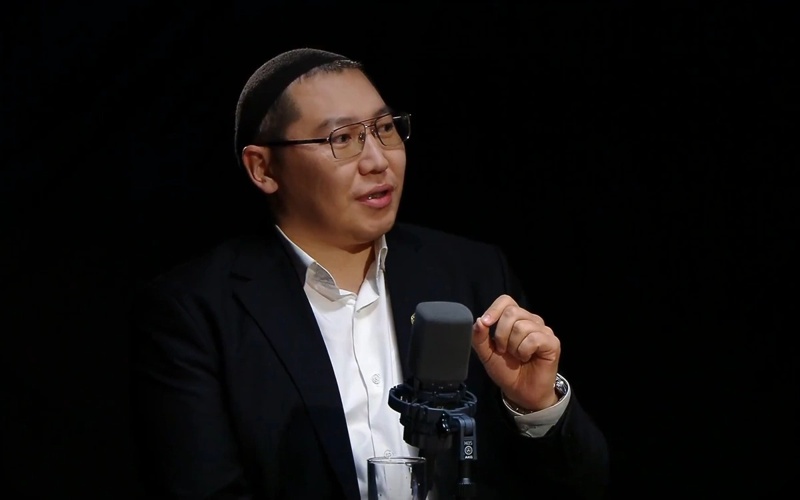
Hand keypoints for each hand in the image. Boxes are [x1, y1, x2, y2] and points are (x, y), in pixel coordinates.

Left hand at [472, 294, 560, 410]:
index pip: (506, 300)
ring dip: (513, 346)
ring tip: (517, 356)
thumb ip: (479, 337)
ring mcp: (543, 330)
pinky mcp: (552, 342)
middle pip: (512, 312)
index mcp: (515, 319)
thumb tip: (479, 321)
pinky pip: (534, 339)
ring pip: (521, 326)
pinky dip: (524, 351)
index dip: (494, 310)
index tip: (485, 324)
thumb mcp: (486, 353)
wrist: (520, 392)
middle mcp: (530, 320)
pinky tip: (527, 357)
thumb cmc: (506, 370)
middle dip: (501, 334)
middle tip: (504, 350)